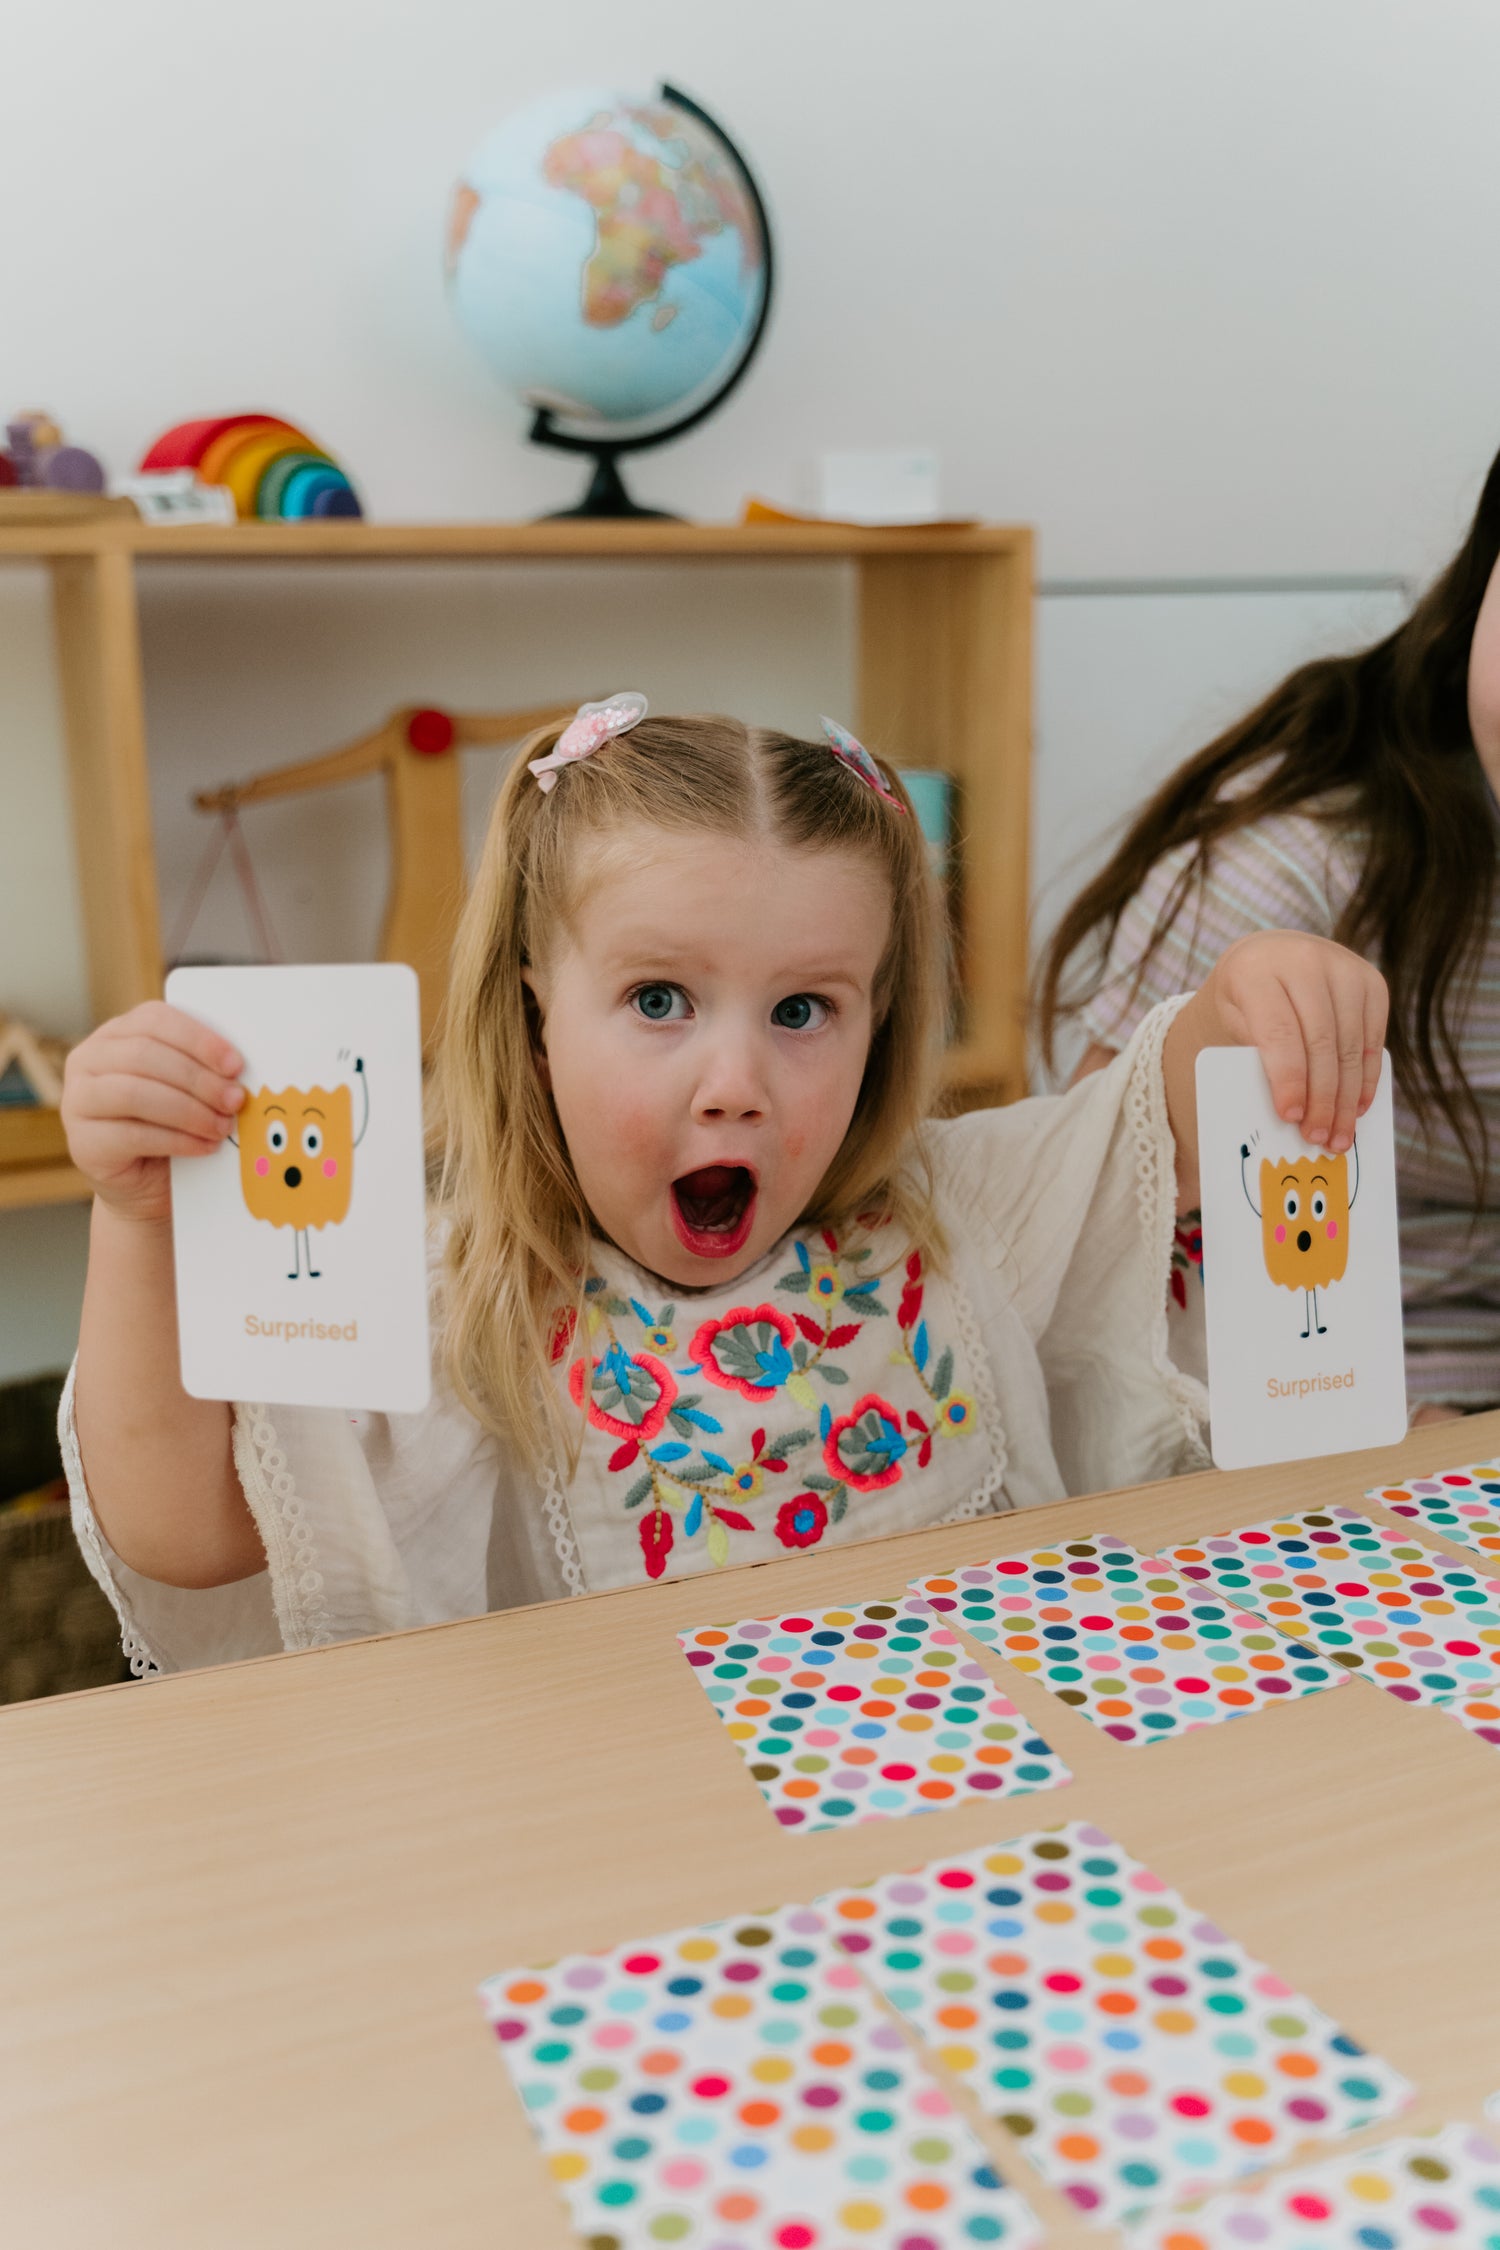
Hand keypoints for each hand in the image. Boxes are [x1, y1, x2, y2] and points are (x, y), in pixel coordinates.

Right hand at [61, 1001, 244, 1224]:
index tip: (235, 1064)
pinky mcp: (83, 1142)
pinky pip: (132, 1135)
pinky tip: (205, 1146)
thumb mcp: (185, 1087)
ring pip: (135, 1094)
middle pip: (145, 1055)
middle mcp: (89, 1060)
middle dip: (198, 1079)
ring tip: (222, 1126)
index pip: (155, 1019)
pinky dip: (178, 1140)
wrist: (148, 1182)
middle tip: (235, 1100)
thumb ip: (201, 1067)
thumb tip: (236, 1068)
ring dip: (189, 1111)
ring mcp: (78, 1100)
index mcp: (117, 1034)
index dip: (198, 1039)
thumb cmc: (173, 1125)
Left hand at [1197, 930, 1387, 1152]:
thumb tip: (1290, 1114)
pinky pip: (1372, 1040)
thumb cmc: (1248, 998)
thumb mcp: (1236, 1019)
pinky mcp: (1372, 982)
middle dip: (1321, 1097)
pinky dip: (1365, 1078)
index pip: (1279, 1032)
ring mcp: (1344, 968)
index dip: (1288, 1077)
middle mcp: (1305, 961)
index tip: (1290, 1116)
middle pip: (1320, 1043)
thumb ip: (1255, 1055)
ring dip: (1346, 1097)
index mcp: (1257, 970)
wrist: (1274, 955)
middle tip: (1317, 1137)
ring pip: (1350, 1045)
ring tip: (1338, 1134)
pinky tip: (1357, 1107)